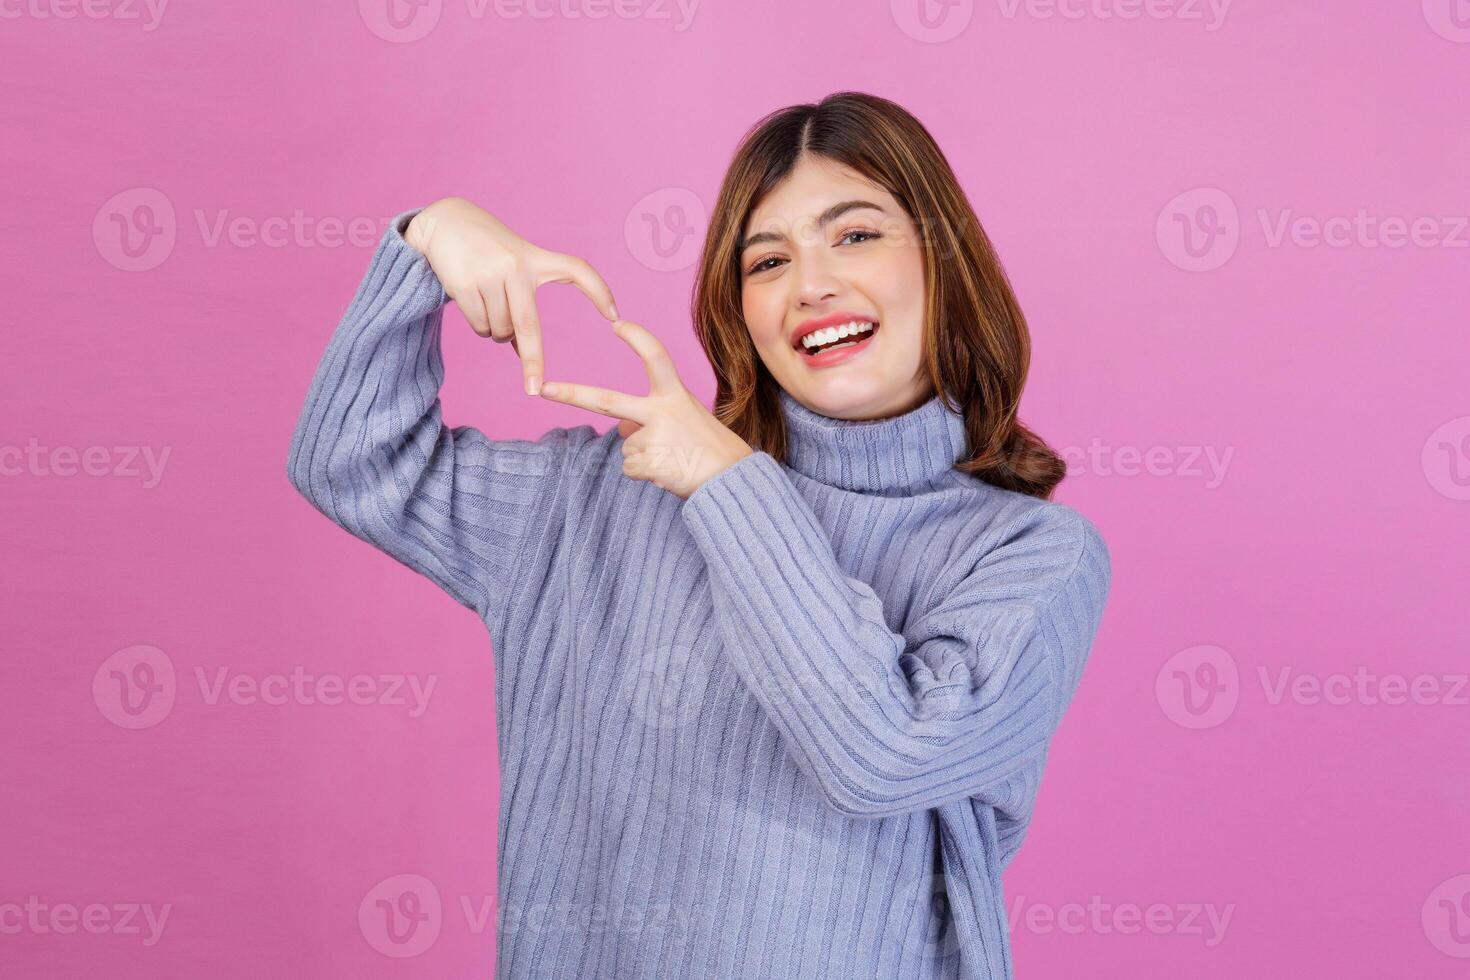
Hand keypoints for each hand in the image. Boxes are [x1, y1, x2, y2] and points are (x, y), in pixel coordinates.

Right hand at [404, 197, 618, 394]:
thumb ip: (523, 303)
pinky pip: (479, 325)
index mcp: (536, 259)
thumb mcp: (514, 266)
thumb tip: (520, 350)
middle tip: (533, 389)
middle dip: (532, 361)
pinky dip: (480, 326)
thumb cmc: (488, 249)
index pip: (577, 270)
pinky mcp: (464, 283)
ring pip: (500, 331)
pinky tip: (472, 301)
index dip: (599, 292)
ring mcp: (489, 274)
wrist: (446, 221)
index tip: (615, 317)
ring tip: (488, 303)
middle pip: (529, 326)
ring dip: (497, 333)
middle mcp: (516, 265)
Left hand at [536, 319, 753, 498]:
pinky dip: (646, 474)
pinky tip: (669, 472)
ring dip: (644, 456)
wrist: (733, 481)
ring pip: (627, 446)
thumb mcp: (687, 419)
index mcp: (675, 395)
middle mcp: (661, 412)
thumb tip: (621, 428)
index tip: (618, 324)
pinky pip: (630, 469)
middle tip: (542, 389)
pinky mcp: (648, 465)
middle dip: (570, 394)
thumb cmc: (713, 448)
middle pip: (605, 401)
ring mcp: (652, 439)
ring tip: (674, 460)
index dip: (637, 338)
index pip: (655, 356)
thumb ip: (653, 416)